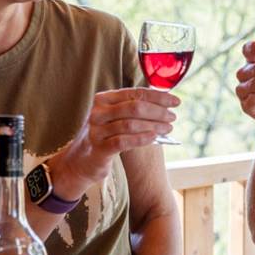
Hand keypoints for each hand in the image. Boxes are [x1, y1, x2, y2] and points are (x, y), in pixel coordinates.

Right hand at [53, 87, 178, 196]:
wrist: (78, 162)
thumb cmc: (103, 137)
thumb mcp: (114, 118)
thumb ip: (132, 108)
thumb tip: (164, 103)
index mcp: (103, 99)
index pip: (135, 93)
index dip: (158, 96)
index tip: (175, 101)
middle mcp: (98, 112)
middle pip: (134, 107)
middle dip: (158, 111)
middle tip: (173, 117)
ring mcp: (96, 130)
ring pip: (130, 124)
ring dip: (154, 125)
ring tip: (168, 128)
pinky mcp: (98, 148)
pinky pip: (123, 141)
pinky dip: (141, 138)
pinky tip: (154, 138)